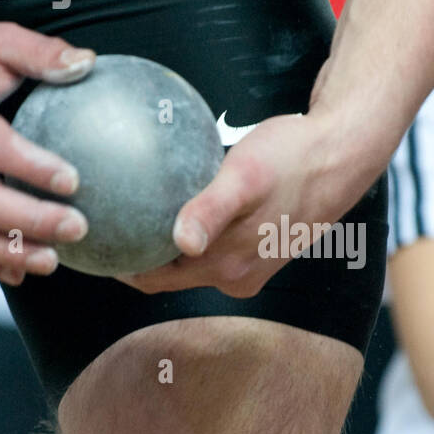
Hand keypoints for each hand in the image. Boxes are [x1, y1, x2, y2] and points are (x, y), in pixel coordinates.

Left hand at [116, 108, 380, 296]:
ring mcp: (250, 266)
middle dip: (135, 256)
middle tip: (99, 227)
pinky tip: (173, 203)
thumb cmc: (292, 158)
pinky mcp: (260, 249)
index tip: (90, 245)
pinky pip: (211, 247)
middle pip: (168, 274)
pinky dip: (188, 233)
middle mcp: (236, 275)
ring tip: (127, 215)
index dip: (120, 267)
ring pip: (190, 262)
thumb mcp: (246, 177)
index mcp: (227, 266)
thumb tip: (179, 243)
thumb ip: (212, 210)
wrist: (343, 154)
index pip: (155, 279)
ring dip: (161, 246)